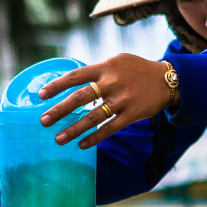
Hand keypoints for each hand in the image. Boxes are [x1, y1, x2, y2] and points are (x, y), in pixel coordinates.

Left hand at [37, 54, 177, 148]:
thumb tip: (72, 80)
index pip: (75, 76)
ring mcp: (122, 100)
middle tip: (43, 121)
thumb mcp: (117, 61)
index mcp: (105, 68)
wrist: (166, 80)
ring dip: (74, 129)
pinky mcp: (132, 114)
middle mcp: (111, 83)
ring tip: (58, 139)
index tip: (40, 95)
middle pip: (79, 98)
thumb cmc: (137, 69)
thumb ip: (97, 70)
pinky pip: (109, 129)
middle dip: (59, 110)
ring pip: (93, 117)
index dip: (56, 85)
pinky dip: (94, 138)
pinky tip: (82, 145)